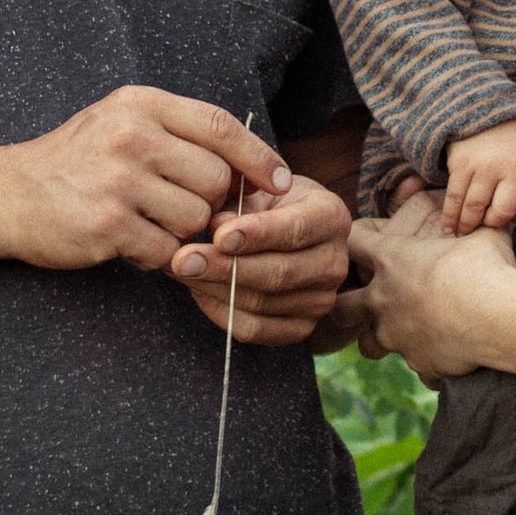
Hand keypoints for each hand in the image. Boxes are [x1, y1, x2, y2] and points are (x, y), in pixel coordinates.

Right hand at [0, 86, 289, 273]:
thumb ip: (178, 133)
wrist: (8, 194)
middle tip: (178, 208)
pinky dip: (156, 255)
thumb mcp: (123, 122)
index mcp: (141, 104)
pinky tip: (129, 242)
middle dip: (210, 202)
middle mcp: (132, 136)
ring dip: (181, 232)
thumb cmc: (76, 160)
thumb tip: (250, 165)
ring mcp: (118, 180)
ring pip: (196, 218)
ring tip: (146, 222)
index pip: (221, 125)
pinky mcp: (107, 224)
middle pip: (216, 178)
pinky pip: (166, 249)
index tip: (281, 181)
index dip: (258, 156)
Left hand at [172, 177, 353, 345]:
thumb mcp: (258, 185)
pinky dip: (221, 313)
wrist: (286, 229)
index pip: (297, 229)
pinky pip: (256, 330)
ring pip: (263, 304)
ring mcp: (321, 300)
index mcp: (332, 216)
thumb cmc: (268, 201)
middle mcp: (334, 262)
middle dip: (226, 268)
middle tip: (183, 259)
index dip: (258, 234)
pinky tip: (198, 290)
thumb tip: (215, 226)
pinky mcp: (302, 328)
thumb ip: (239, 198)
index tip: (218, 236)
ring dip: (215, 290)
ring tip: (181, 271)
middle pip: (279, 273)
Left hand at [348, 192, 515, 380]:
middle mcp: (383, 300)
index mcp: (392, 260)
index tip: (365, 240)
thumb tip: (487, 216)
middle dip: (345, 306)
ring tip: (401, 334)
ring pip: (367, 347)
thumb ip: (473, 226)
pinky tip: (448, 354)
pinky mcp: (417, 363)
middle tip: (362, 303)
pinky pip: (417, 366)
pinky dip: (429, 361)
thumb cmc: (486, 267)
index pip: (353, 242)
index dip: (355, 238)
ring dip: (380, 340)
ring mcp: (395, 336)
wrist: (497, 318)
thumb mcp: (482, 234)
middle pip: (340, 307)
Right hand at [442, 119, 515, 246]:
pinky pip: (455, 198)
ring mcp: (486, 166)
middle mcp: (512, 168)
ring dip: (467, 225)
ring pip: (476, 208)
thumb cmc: (508, 141)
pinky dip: (450, 216)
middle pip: (503, 212)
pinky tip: (448, 226)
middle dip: (491, 224)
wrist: (481, 109)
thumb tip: (514, 224)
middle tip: (482, 227)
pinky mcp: (462, 164)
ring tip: (461, 232)